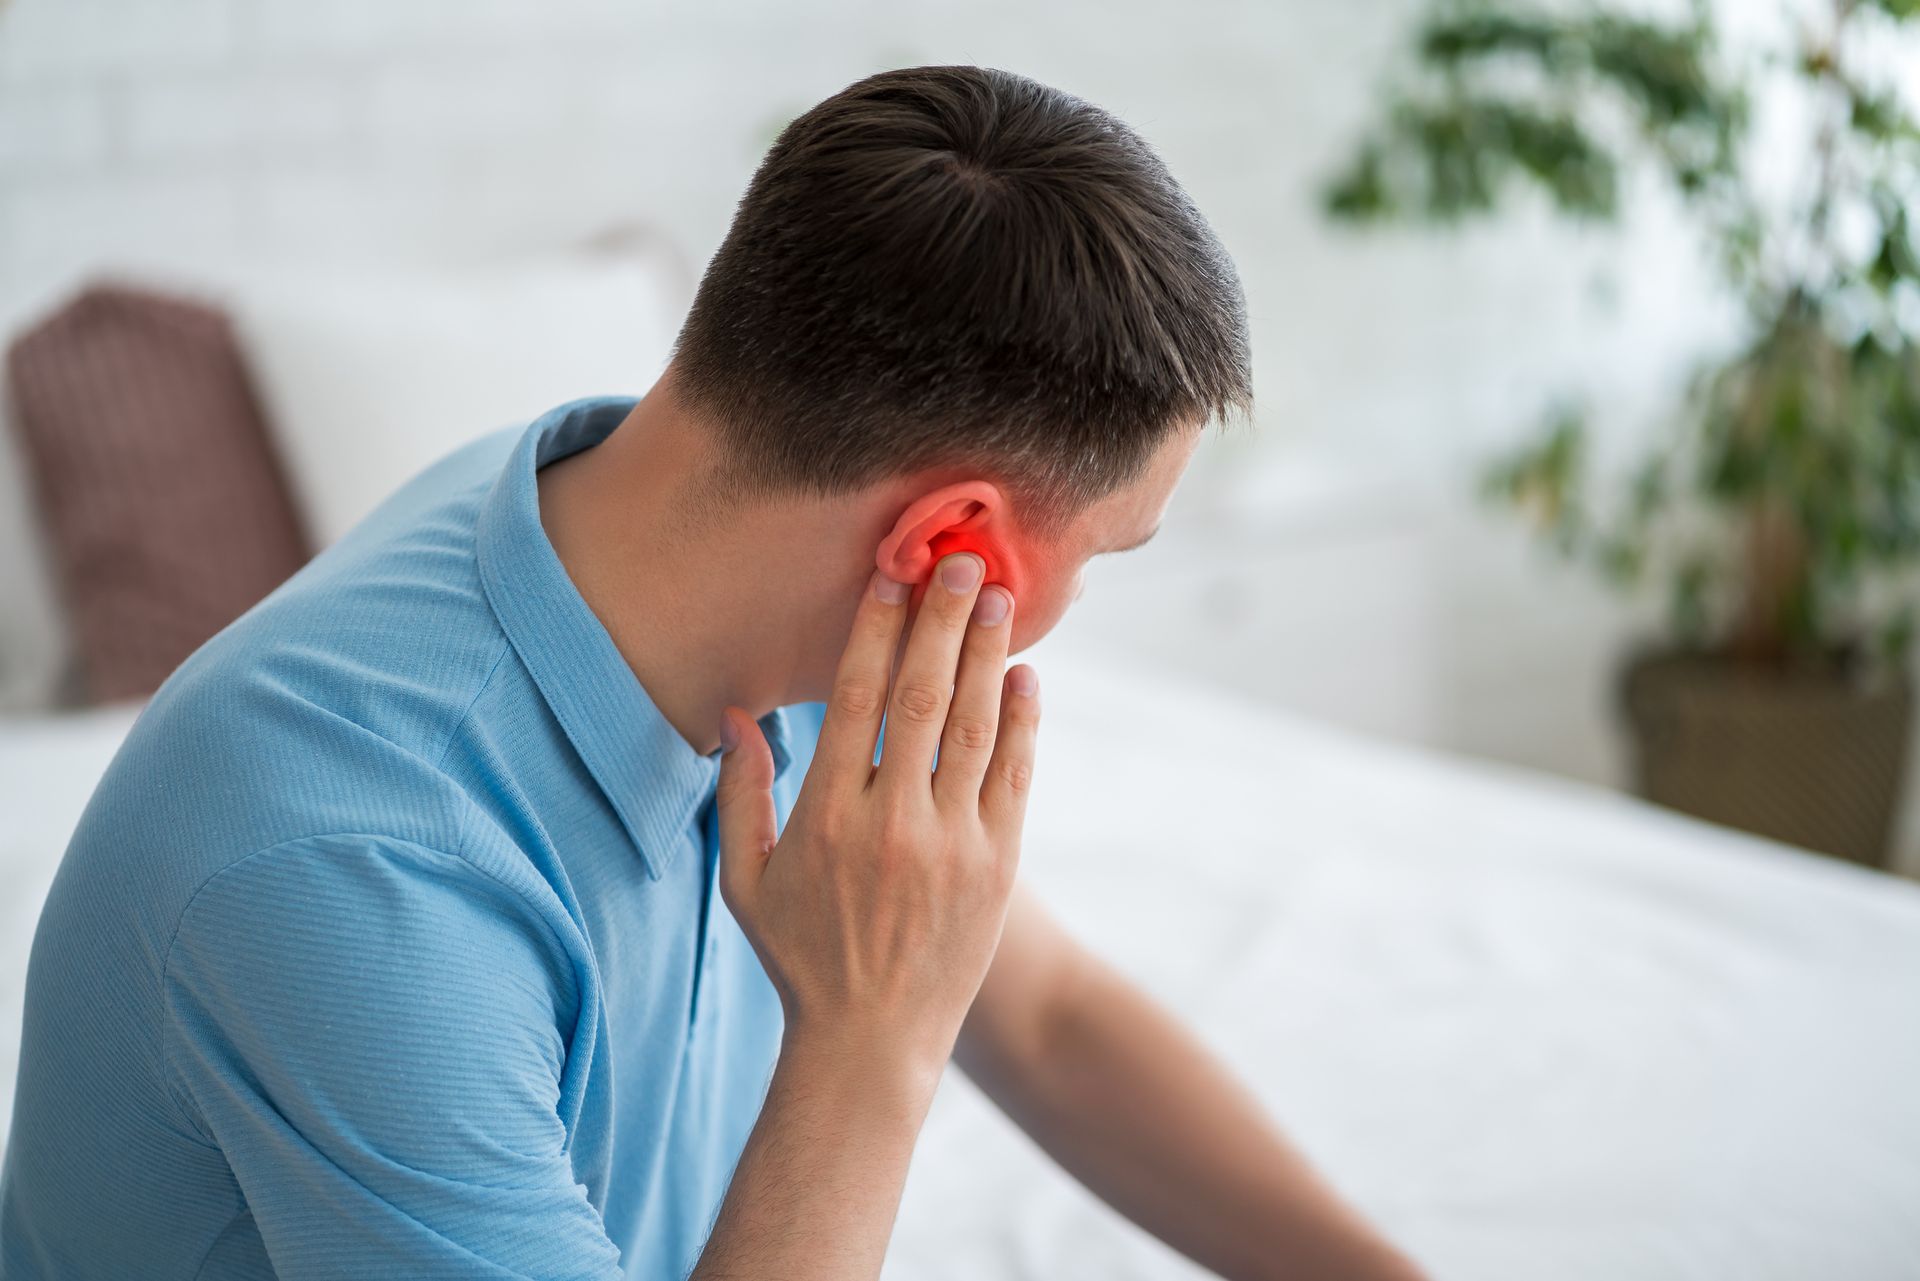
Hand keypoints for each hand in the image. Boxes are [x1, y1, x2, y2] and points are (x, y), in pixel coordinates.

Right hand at [714, 553, 1039, 1087]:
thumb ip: (740, 795)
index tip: (892, 575)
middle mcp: (890, 822)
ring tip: (998, 596)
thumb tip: (737, 714)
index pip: (854, 699)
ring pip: (973, 726)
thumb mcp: (746, 882)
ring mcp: (951, 844)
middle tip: (962, 559)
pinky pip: (1013, 777)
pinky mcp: (998, 867)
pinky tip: (1025, 677)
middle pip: (920, 696)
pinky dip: (1022, 723)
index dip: (876, 629)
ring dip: (986, 654)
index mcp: (825, 817)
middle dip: (941, 620)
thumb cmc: (802, 957)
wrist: (871, 1043)